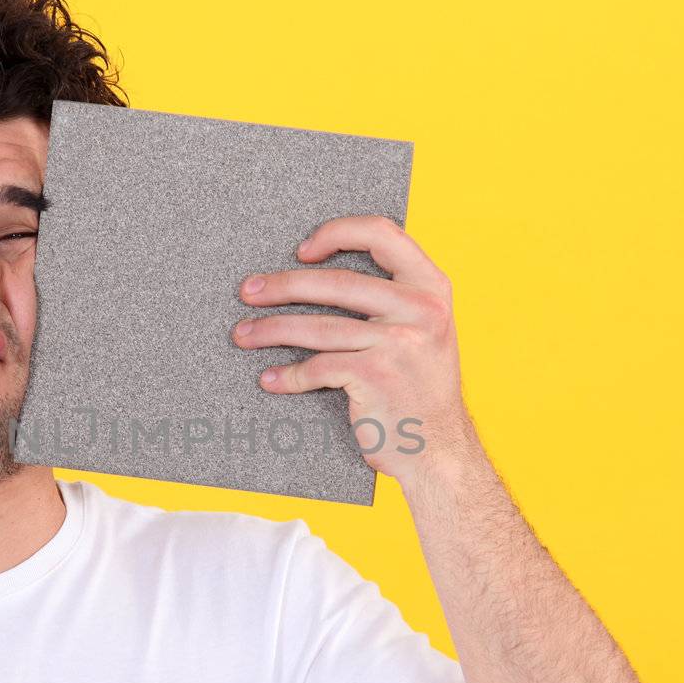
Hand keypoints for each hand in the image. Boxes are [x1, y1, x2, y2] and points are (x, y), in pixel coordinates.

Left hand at [231, 214, 471, 486]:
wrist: (440, 450)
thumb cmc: (421, 389)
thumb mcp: (426, 330)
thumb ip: (396, 297)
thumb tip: (323, 271)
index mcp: (431, 287)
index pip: (381, 233)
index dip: (337, 233)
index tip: (302, 251)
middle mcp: (419, 309)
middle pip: (335, 281)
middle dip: (282, 285)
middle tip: (248, 291)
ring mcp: (398, 341)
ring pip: (317, 327)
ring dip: (271, 331)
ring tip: (243, 335)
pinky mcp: (375, 375)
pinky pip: (317, 367)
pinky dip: (288, 376)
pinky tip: (270, 379)